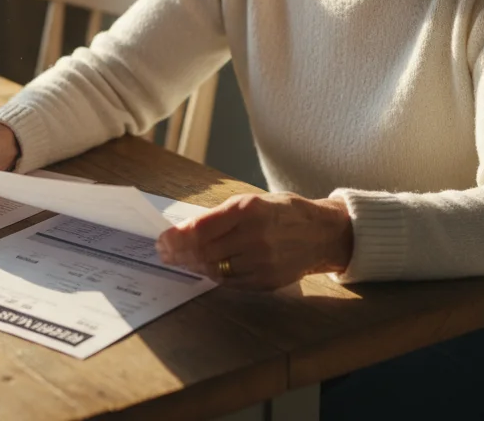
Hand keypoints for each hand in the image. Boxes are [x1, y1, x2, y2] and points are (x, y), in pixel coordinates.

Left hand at [155, 193, 353, 289]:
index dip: (176, 238)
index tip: (162, 241)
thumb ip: (219, 216)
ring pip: (214, 269)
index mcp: (248, 209)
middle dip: (179, 254)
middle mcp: (254, 235)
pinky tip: (206, 268)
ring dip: (194, 266)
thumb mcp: (251, 202)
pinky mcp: (266, 280)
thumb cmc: (282, 212)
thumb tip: (184, 231)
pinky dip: (214, 275)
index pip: (201, 228)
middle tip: (165, 254)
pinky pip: (230, 282)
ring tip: (183, 261)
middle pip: (204, 252)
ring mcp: (262, 261)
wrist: (321, 233)